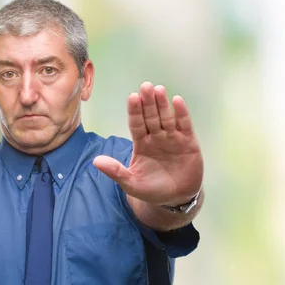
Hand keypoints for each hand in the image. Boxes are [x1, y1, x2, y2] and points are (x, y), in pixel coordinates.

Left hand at [93, 82, 203, 205]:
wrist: (177, 198)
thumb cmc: (152, 190)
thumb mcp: (131, 184)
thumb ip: (116, 172)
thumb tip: (96, 161)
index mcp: (141, 143)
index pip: (136, 124)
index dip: (135, 111)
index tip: (132, 98)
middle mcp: (156, 137)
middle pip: (151, 116)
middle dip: (148, 102)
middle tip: (145, 86)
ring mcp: (172, 137)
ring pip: (166, 117)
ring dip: (163, 104)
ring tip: (159, 90)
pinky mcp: (188, 141)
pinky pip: (184, 125)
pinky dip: (181, 113)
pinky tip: (177, 101)